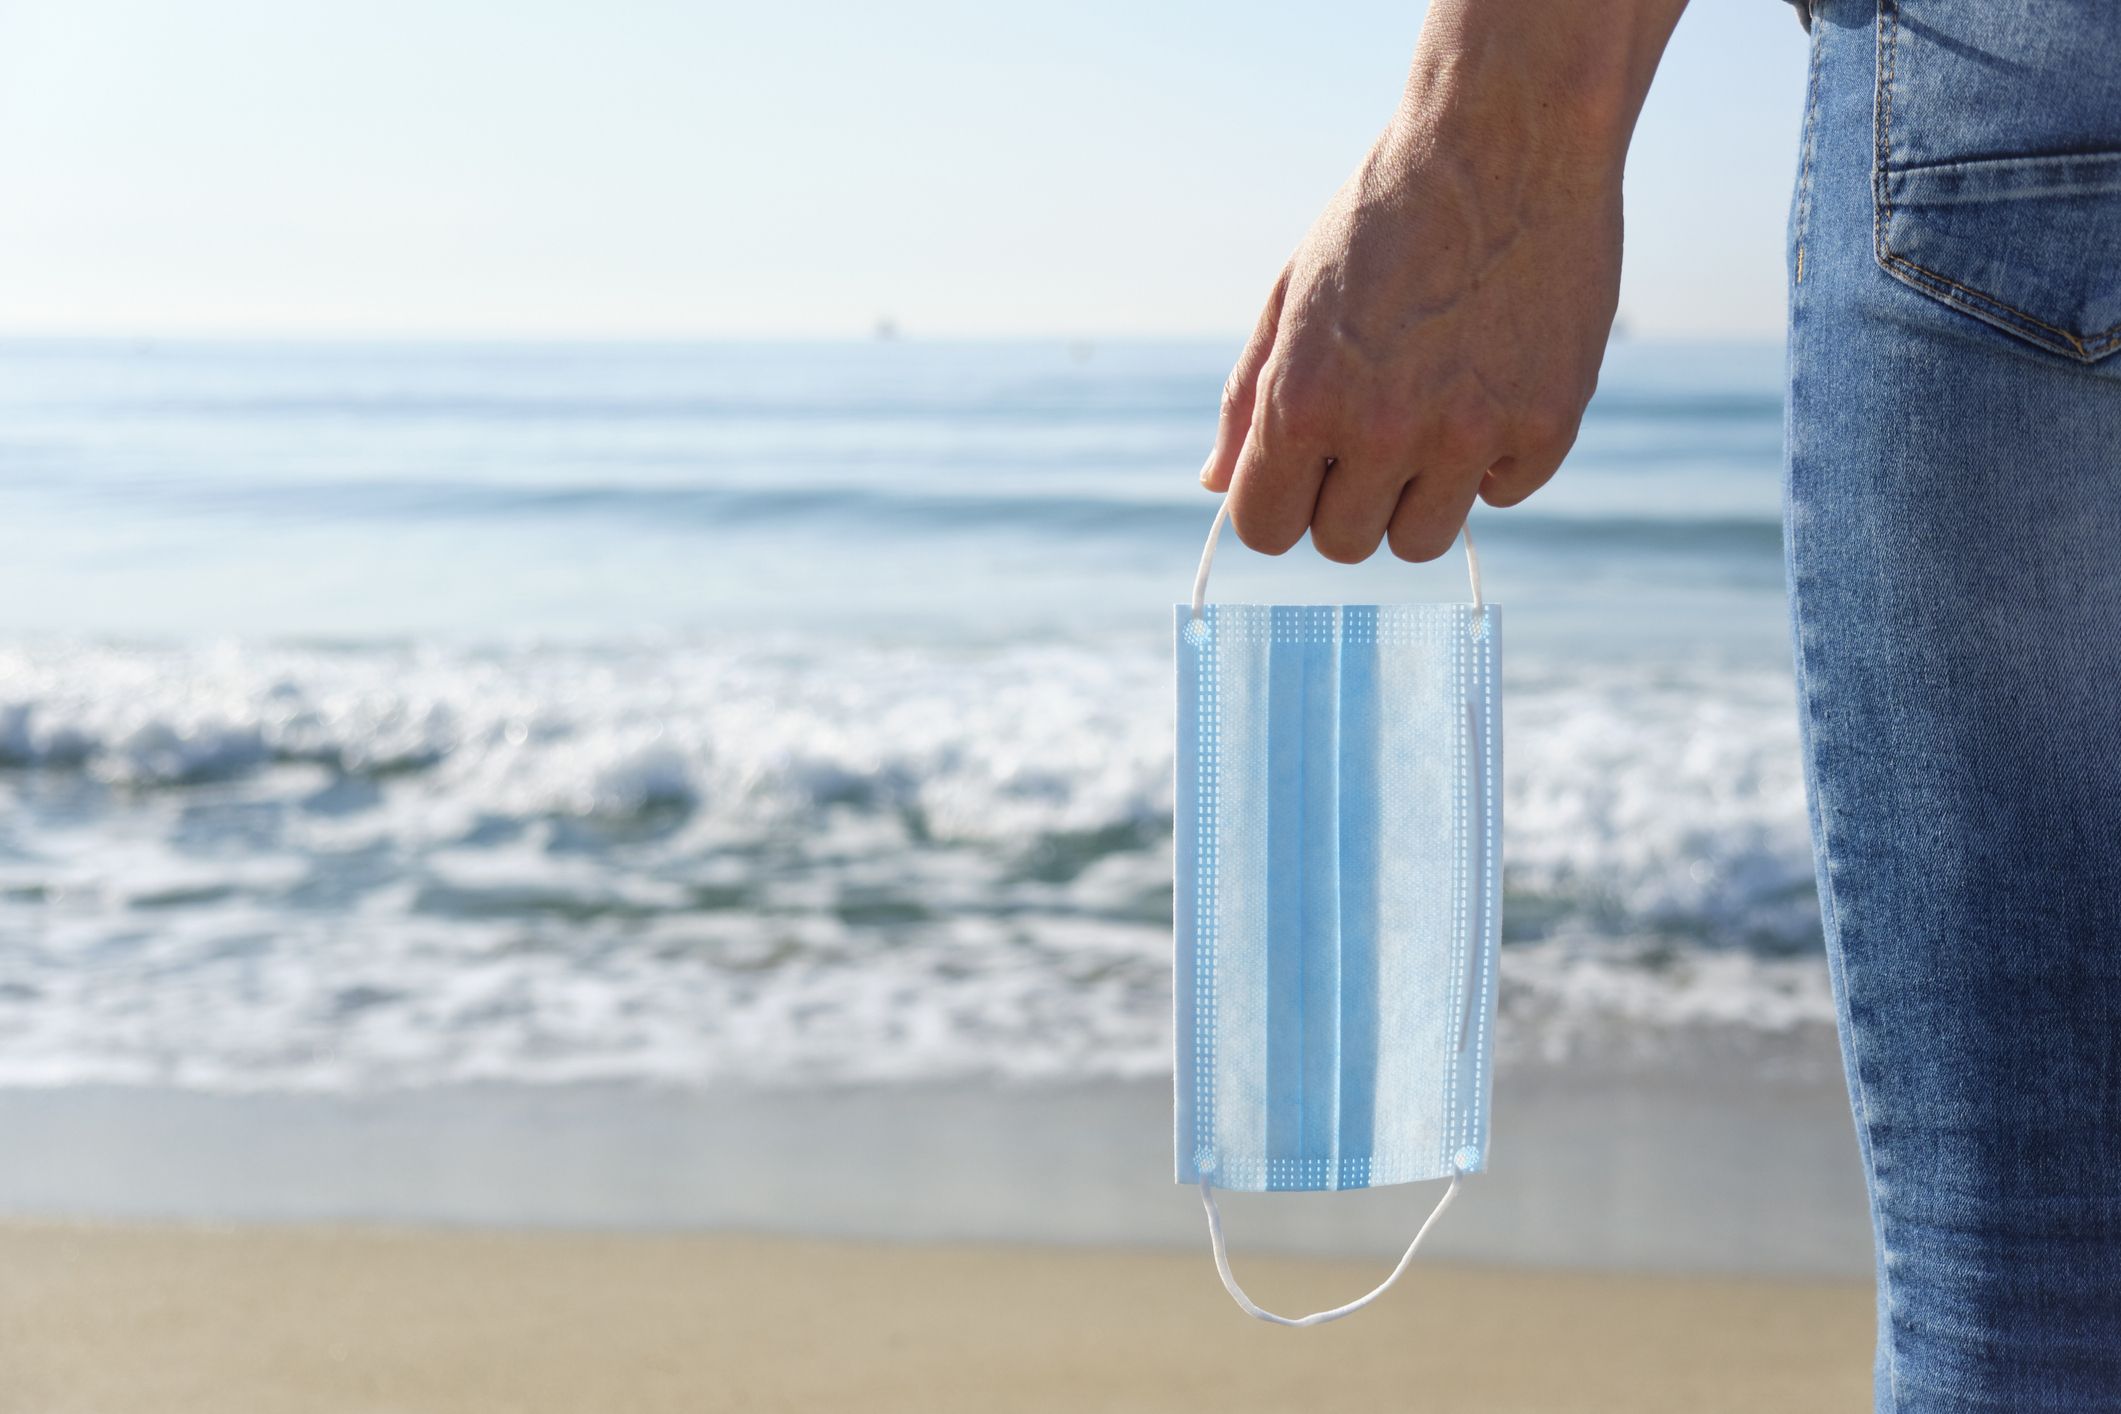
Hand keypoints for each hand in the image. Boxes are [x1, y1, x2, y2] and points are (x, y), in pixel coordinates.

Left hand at [1200, 0, 1684, 562]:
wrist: (1508, 139)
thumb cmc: (1385, 215)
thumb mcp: (1293, 294)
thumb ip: (1249, 398)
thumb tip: (1216, 484)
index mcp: (1304, 400)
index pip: (1266, 529)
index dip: (1277, 507)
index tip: (1299, 476)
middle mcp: (1383, 430)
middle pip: (1344, 545)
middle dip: (1346, 500)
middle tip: (1371, 431)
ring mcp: (1470, 435)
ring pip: (1421, 541)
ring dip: (1417, 497)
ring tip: (1429, 418)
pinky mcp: (1547, 427)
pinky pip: (1503, 492)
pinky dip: (1493, 457)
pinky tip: (1491, 383)